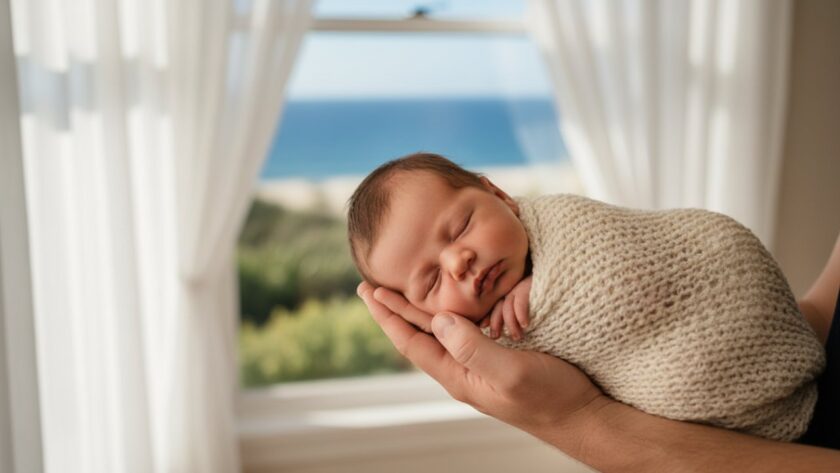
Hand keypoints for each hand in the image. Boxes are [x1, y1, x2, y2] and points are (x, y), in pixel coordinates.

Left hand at [357, 282, 839, 471]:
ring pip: (442, 329)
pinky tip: (456, 300)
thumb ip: (472, 347)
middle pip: (420, 332)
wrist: (587, 416)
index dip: (387, 314)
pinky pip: (467, 328)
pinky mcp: (502, 355)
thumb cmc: (552, 398)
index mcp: (458, 373)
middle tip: (373, 282)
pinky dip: (453, 308)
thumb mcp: (510, 372)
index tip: (367, 289)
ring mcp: (483, 362)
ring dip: (420, 307)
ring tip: (404, 287)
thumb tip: (439, 319)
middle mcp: (465, 367)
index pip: (411, 340)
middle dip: (396, 307)